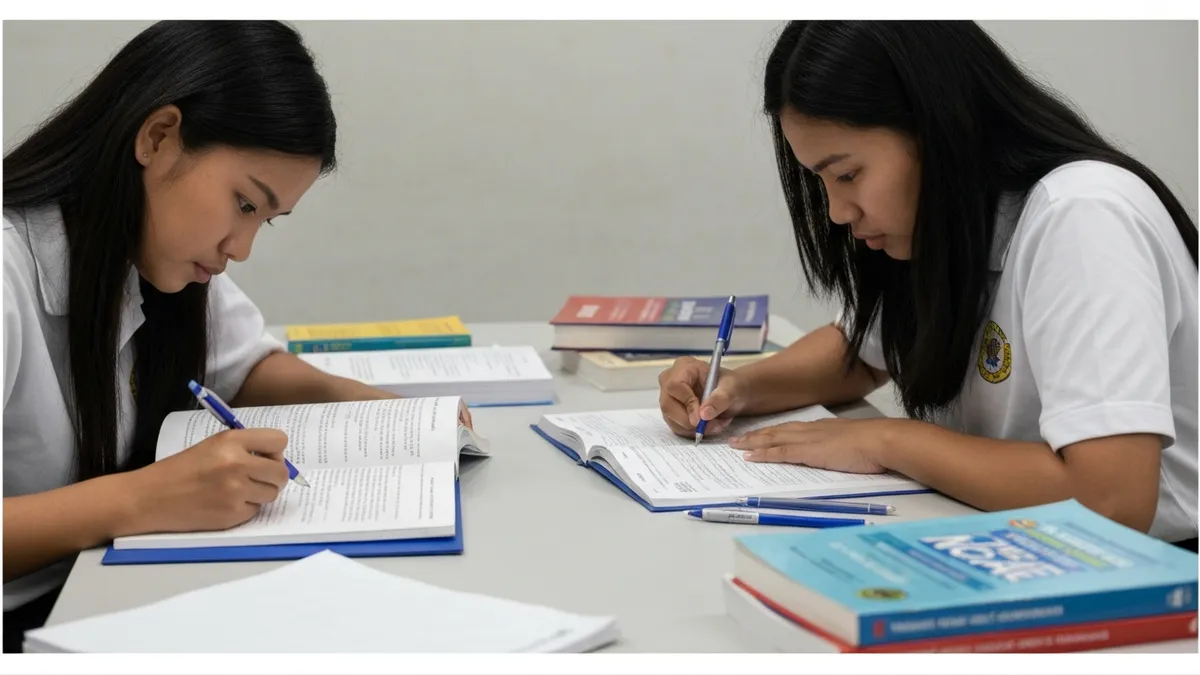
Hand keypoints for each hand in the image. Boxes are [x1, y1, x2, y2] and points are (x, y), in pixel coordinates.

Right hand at [128, 428, 290, 533]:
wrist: (149, 498)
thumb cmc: (179, 470)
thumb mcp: (212, 446)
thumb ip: (244, 448)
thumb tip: (276, 458)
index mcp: (231, 441)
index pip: (279, 441)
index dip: (275, 451)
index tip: (265, 457)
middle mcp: (237, 464)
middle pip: (281, 472)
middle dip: (273, 475)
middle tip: (257, 477)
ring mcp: (236, 491)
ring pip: (271, 493)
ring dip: (260, 493)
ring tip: (237, 490)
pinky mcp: (232, 515)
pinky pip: (255, 510)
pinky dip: (245, 508)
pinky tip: (224, 503)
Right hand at [657, 356, 747, 437]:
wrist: (731, 394)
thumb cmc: (730, 385)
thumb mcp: (731, 389)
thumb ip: (719, 399)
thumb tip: (704, 414)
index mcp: (684, 367)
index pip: (675, 386)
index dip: (687, 403)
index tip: (702, 418)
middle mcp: (670, 381)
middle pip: (668, 405)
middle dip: (690, 421)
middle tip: (712, 426)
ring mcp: (668, 398)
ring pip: (671, 419)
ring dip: (694, 429)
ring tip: (716, 425)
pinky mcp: (671, 413)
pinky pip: (676, 427)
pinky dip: (693, 432)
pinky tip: (709, 426)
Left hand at [729, 418, 897, 473]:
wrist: (880, 440)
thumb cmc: (872, 444)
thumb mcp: (849, 442)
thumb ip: (837, 445)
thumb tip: (834, 451)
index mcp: (819, 428)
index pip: (789, 429)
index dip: (771, 432)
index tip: (758, 434)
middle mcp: (809, 430)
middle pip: (775, 431)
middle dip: (755, 435)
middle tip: (736, 439)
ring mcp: (807, 440)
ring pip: (772, 439)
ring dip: (752, 442)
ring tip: (735, 445)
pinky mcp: (808, 451)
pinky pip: (780, 452)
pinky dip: (763, 454)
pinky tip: (750, 456)